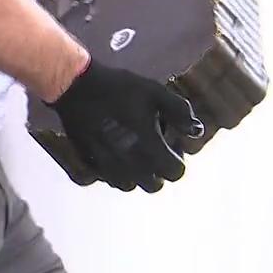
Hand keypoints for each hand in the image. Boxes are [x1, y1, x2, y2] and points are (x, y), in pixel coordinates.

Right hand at [48, 58, 204, 192]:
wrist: (75, 86)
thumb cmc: (117, 88)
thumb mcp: (154, 91)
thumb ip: (180, 112)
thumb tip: (197, 131)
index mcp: (149, 147)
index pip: (175, 172)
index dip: (178, 160)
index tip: (171, 144)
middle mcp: (129, 163)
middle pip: (153, 186)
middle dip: (158, 172)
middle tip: (153, 150)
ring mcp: (107, 166)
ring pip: (129, 185)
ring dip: (135, 175)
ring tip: (132, 153)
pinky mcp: (89, 163)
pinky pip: (107, 178)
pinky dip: (114, 172)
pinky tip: (112, 153)